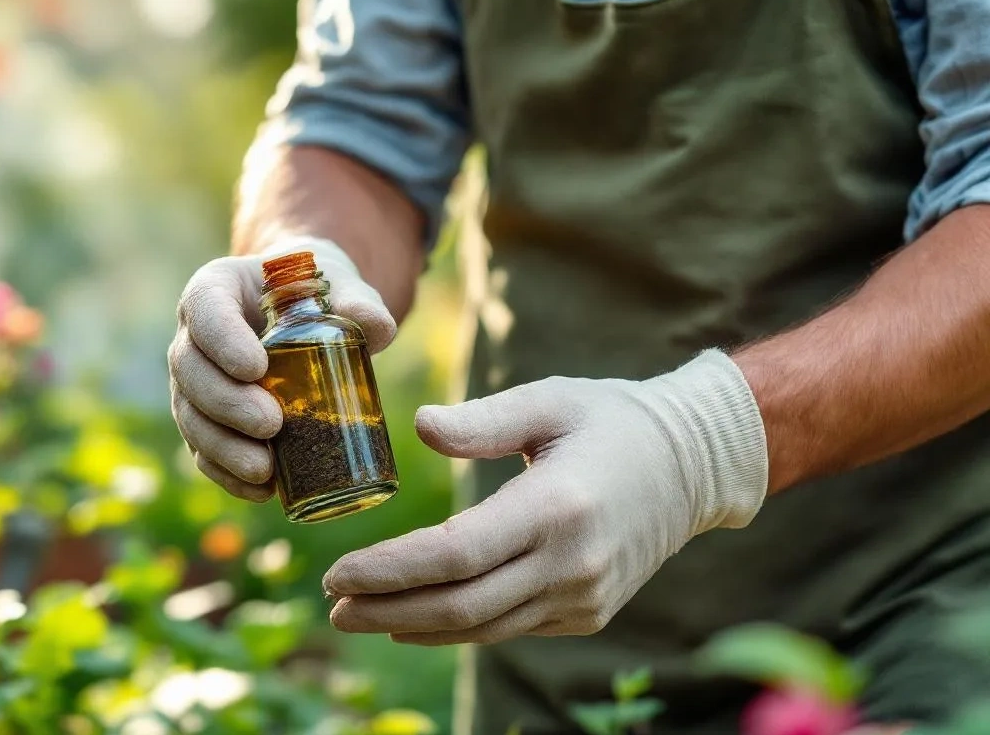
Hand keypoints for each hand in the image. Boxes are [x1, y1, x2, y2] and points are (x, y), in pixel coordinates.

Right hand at [168, 237, 395, 501]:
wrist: (306, 314)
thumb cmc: (319, 292)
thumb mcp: (341, 285)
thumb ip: (360, 302)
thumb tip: (379, 328)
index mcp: (217, 288)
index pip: (205, 308)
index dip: (223, 339)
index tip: (256, 367)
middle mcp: (194, 336)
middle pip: (190, 369)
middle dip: (226, 402)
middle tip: (271, 423)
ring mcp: (195, 382)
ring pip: (191, 416)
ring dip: (223, 447)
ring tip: (265, 469)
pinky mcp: (207, 421)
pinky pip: (204, 451)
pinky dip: (228, 474)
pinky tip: (262, 491)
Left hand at [323, 351, 767, 643]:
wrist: (694, 463)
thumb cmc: (611, 419)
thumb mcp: (550, 400)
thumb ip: (483, 419)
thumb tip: (420, 425)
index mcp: (557, 508)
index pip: (455, 556)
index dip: (390, 572)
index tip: (337, 575)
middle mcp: (572, 564)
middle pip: (460, 605)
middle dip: (387, 609)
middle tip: (332, 609)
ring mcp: (583, 596)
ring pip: (482, 626)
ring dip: (414, 625)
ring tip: (358, 616)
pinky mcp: (588, 612)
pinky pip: (508, 626)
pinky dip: (457, 626)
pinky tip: (415, 618)